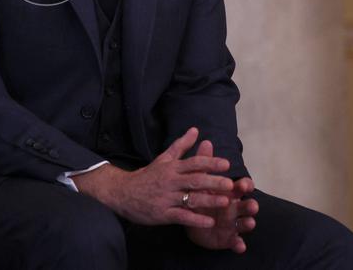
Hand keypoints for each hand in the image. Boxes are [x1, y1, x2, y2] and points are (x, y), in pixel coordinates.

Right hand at [72, 127, 233, 227]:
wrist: (122, 192)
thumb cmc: (147, 175)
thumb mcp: (163, 159)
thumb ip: (181, 145)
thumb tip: (195, 130)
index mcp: (171, 168)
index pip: (193, 163)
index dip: (209, 163)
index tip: (226, 164)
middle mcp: (170, 181)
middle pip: (194, 180)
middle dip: (213, 181)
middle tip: (230, 184)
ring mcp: (166, 198)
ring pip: (190, 198)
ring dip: (208, 200)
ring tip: (225, 201)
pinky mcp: (163, 213)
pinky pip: (181, 216)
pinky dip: (195, 219)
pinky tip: (209, 222)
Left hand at [184, 140, 257, 252]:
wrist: (191, 221)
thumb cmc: (201, 198)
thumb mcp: (201, 181)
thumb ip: (204, 163)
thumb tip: (206, 141)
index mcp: (228, 193)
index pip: (240, 188)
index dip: (244, 186)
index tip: (245, 184)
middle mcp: (234, 208)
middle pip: (245, 205)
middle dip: (250, 205)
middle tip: (252, 204)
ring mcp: (232, 224)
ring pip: (243, 223)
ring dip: (248, 222)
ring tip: (250, 222)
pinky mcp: (227, 238)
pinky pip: (234, 242)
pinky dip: (238, 244)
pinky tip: (239, 246)